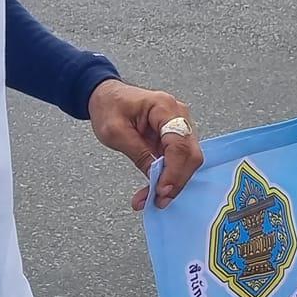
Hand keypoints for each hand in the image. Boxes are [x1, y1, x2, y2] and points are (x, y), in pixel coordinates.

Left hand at [88, 79, 202, 210]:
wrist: (105, 96)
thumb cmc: (108, 107)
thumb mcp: (115, 132)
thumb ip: (138, 154)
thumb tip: (156, 178)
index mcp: (164, 107)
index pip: (179, 143)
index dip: (174, 171)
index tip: (162, 191)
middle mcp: (179, 115)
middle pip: (190, 154)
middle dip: (176, 181)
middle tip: (159, 201)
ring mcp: (179, 126)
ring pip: (187, 161)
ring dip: (172, 183)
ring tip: (152, 199)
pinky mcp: (174, 138)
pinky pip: (177, 161)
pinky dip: (167, 177)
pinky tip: (154, 190)